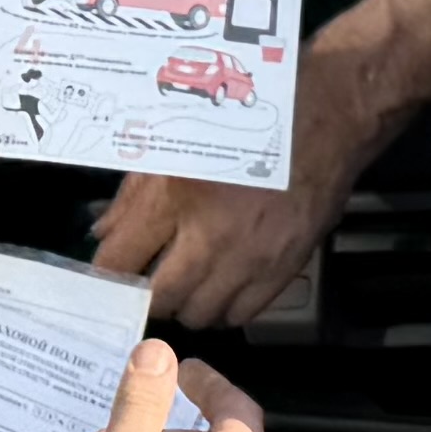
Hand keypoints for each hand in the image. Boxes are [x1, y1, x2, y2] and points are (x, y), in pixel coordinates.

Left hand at [88, 2, 430, 325]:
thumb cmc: (247, 119)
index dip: (107, 277)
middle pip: (161, 298)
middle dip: (147, 296)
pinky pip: (244, 314)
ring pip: (202, 314)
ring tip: (186, 284)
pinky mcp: (286, 268)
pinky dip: (226, 308)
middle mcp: (213, 234)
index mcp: (177, 194)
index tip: (107, 279)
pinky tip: (222, 287)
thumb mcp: (177, 142)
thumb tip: (104, 235)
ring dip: (188, 305)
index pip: (122, 260)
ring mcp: (252, 257)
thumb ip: (134, 194)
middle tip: (147, 283)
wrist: (326, 116)